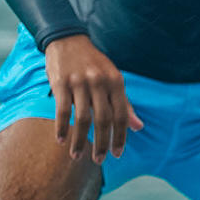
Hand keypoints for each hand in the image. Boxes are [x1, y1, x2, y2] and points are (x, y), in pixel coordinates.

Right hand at [43, 34, 141, 161]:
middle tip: (99, 160)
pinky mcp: (61, 83)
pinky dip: (62, 128)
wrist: (67, 39)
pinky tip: (61, 140)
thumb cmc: (93, 63)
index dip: (120, 136)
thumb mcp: (113, 79)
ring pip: (82, 119)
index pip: (121, 115)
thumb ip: (125, 104)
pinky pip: (62, 111)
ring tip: (77, 156)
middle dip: (102, 143)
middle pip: (103, 120)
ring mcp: (79, 82)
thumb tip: (138, 127)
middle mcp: (99, 82)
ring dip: (80, 141)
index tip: (117, 154)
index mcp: (116, 81)